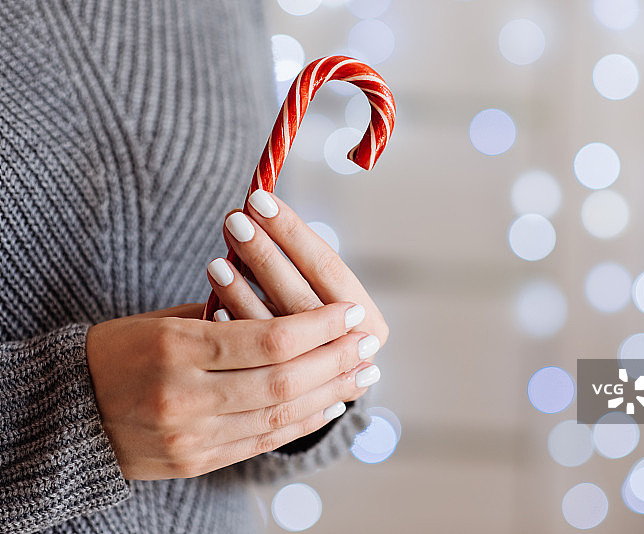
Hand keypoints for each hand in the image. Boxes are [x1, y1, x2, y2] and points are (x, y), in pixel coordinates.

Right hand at [86, 301, 374, 479]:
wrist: (69, 411)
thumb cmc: (121, 350)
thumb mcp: (165, 320)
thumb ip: (226, 317)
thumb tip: (292, 314)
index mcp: (176, 349)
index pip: (269, 339)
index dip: (319, 326)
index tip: (351, 311)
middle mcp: (184, 396)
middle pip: (283, 381)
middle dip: (336, 360)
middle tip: (369, 343)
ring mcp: (190, 436)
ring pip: (279, 417)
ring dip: (330, 393)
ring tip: (362, 373)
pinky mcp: (195, 462)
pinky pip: (261, 443)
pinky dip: (302, 423)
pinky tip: (330, 404)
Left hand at [206, 190, 388, 400]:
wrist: (321, 389)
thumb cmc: (312, 325)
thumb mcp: (314, 296)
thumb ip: (297, 266)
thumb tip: (259, 206)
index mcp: (369, 325)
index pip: (328, 269)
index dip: (293, 234)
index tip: (261, 200)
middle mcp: (357, 355)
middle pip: (304, 300)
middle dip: (268, 256)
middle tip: (236, 220)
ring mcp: (326, 383)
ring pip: (280, 336)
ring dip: (246, 294)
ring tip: (217, 262)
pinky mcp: (292, 402)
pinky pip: (260, 366)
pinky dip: (239, 333)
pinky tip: (215, 307)